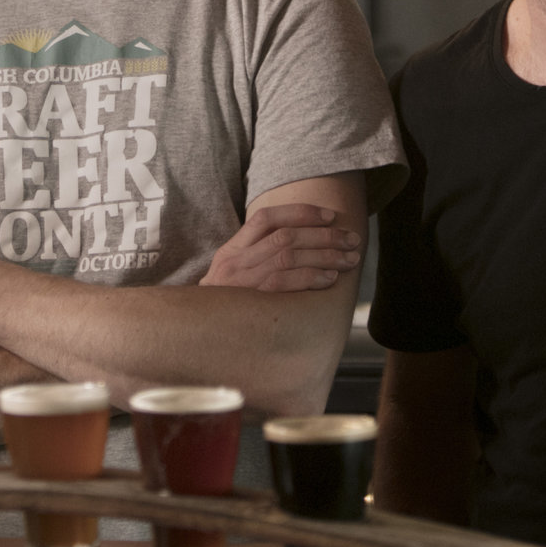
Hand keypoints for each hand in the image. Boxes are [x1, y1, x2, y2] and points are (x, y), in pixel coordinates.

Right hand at [199, 204, 361, 291]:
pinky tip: (331, 278)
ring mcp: (241, 281)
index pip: (266, 217)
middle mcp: (235, 261)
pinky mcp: (250, 302)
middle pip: (285, 236)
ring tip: (349, 258)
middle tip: (351, 238)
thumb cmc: (223, 306)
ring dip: (325, 255)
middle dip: (323, 235)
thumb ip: (255, 258)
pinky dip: (311, 277)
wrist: (195, 333)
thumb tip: (298, 244)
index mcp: (232, 249)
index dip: (301, 212)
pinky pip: (285, 283)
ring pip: (288, 256)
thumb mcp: (230, 275)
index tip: (330, 216)